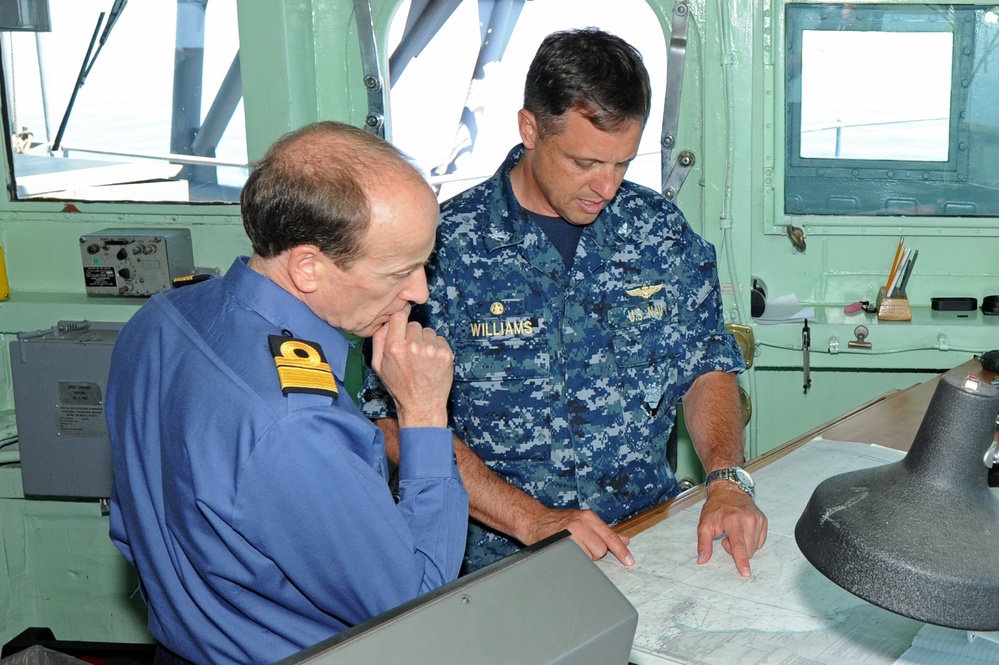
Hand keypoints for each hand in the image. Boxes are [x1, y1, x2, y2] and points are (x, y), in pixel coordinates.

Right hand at [369, 310, 452, 427]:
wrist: (422, 404)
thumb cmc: (399, 386)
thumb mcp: (379, 366)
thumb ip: (379, 340)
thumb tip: (385, 322)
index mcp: (395, 347)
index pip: (399, 316)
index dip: (400, 319)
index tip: (402, 324)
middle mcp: (414, 346)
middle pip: (414, 324)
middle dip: (412, 335)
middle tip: (412, 351)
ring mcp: (431, 350)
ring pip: (428, 331)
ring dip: (426, 341)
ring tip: (422, 358)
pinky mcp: (446, 354)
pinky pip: (440, 339)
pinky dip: (437, 347)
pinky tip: (432, 361)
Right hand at [524, 506, 633, 566]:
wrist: (533, 520)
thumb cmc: (558, 522)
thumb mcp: (583, 521)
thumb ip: (603, 531)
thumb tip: (624, 540)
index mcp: (588, 517)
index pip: (610, 536)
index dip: (621, 551)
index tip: (629, 561)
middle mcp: (581, 524)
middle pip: (601, 549)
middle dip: (594, 552)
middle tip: (581, 546)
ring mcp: (570, 535)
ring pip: (589, 556)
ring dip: (584, 557)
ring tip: (572, 549)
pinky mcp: (561, 545)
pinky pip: (576, 560)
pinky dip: (575, 561)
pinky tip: (568, 554)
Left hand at [696, 482, 766, 577]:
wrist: (728, 490)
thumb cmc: (716, 507)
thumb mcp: (704, 524)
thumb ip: (703, 543)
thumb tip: (702, 560)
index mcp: (733, 520)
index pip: (739, 545)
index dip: (742, 560)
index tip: (746, 572)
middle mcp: (749, 519)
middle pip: (747, 549)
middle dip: (736, 550)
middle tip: (726, 538)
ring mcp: (758, 520)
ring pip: (754, 548)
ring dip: (744, 546)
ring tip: (734, 533)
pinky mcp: (763, 521)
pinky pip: (759, 542)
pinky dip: (750, 542)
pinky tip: (742, 532)